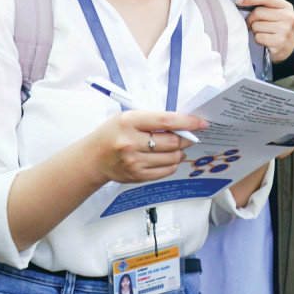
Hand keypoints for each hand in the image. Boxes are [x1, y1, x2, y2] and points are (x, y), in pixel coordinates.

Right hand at [87, 110, 206, 184]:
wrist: (93, 158)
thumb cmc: (113, 133)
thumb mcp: (128, 117)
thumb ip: (153, 119)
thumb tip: (182, 124)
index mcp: (129, 122)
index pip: (166, 121)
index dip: (187, 122)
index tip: (200, 123)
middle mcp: (131, 142)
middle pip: (172, 142)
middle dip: (187, 138)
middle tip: (190, 136)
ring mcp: (134, 162)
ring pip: (171, 158)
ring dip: (180, 152)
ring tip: (178, 147)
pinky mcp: (137, 176)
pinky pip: (165, 171)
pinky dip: (172, 164)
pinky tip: (169, 157)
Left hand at [237, 0, 293, 62]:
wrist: (288, 49)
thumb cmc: (277, 28)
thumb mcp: (276, 14)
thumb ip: (265, 6)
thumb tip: (241, 1)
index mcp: (287, 7)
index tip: (239, 1)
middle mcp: (288, 17)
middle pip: (258, 12)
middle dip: (250, 19)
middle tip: (250, 24)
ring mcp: (284, 30)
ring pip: (256, 25)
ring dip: (255, 30)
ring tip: (263, 33)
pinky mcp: (279, 42)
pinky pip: (258, 37)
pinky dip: (258, 39)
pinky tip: (265, 40)